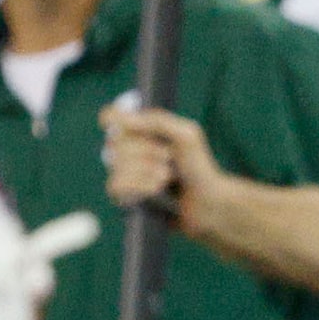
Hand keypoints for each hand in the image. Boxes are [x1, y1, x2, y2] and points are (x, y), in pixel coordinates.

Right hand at [100, 103, 225, 227]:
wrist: (207, 202)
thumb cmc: (199, 167)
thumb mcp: (186, 135)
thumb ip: (157, 121)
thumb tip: (122, 118)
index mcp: (141, 131)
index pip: (112, 118)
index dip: (111, 117)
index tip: (113, 121)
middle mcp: (128, 151)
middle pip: (115, 142)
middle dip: (145, 150)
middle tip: (169, 157)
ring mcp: (125, 174)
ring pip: (116, 165)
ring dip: (146, 169)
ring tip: (168, 176)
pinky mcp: (126, 197)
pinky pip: (115, 185)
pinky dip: (139, 186)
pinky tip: (156, 189)